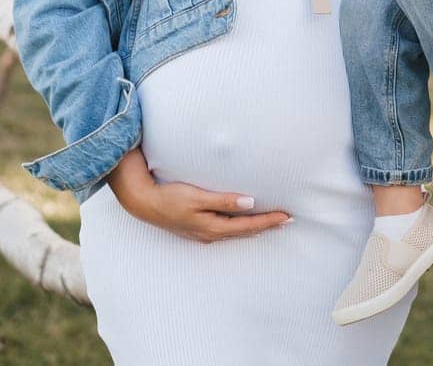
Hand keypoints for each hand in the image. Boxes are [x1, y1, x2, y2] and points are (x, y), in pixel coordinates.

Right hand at [108, 149, 289, 242]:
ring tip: (272, 222)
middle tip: (287, 220)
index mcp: (214, 228)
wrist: (145, 203)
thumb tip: (250, 204)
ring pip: (237, 232)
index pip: (249, 225)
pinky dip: (241, 227)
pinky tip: (243, 223)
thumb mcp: (198, 197)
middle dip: (267, 226)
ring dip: (255, 227)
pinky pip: (227, 230)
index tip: (287, 216)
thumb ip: (224, 201)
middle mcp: (211, 234)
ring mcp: (204, 234)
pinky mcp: (198, 229)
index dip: (269, 220)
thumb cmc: (171, 197)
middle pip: (246, 231)